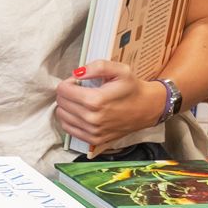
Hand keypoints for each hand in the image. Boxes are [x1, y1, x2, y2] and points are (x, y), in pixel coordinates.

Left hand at [51, 61, 165, 149]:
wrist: (147, 109)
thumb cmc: (132, 89)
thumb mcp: (120, 70)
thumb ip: (97, 67)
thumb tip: (77, 72)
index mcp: (96, 100)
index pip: (63, 90)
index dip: (68, 82)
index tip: (78, 81)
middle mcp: (92, 118)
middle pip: (61, 103)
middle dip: (66, 93)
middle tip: (79, 90)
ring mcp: (92, 131)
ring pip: (62, 116)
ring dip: (67, 106)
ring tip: (80, 101)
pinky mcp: (93, 139)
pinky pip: (68, 129)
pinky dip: (70, 119)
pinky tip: (80, 112)